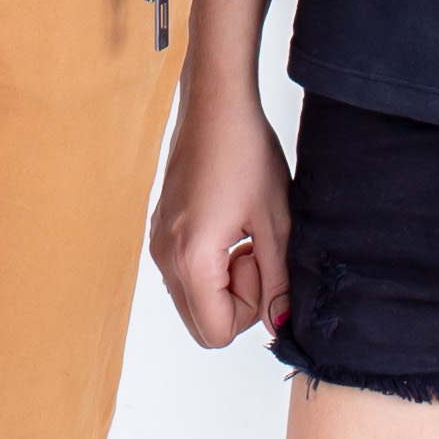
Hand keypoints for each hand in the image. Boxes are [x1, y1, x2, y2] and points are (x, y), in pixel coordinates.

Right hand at [147, 82, 292, 347]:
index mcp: (192, 258)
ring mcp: (159, 244)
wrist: (216, 104)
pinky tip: (229, 224)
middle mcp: (165, 257)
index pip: (217, 333)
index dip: (250, 309)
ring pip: (194, 299)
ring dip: (224, 281)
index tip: (260, 261)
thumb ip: (278, 281)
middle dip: (236, 301)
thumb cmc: (245, 152)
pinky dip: (211, 264)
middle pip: (203, 324)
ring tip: (243, 233)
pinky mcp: (161, 230)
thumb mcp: (276, 221)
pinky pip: (186, 273)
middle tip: (254, 251)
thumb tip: (280, 326)